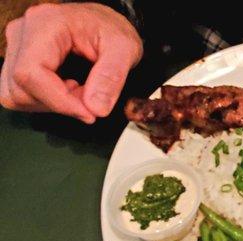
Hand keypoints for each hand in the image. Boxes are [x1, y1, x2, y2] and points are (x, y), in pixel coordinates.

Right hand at [0, 3, 142, 122]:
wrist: (104, 24)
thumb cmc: (110, 30)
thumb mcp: (124, 48)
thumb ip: (111, 77)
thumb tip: (96, 108)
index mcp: (43, 25)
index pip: (31, 73)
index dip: (59, 101)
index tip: (89, 113)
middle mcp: (22, 34)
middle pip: (21, 88)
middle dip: (60, 103)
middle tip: (91, 99)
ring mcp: (17, 47)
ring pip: (18, 94)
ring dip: (54, 103)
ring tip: (82, 91)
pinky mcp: (19, 61)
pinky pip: (23, 93)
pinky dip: (48, 100)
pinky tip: (69, 90)